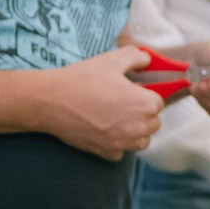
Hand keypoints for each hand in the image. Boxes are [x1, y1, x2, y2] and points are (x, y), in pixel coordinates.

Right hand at [36, 46, 162, 160]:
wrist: (50, 101)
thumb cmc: (82, 79)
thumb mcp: (111, 60)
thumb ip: (135, 56)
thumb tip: (147, 59)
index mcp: (145, 104)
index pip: (159, 102)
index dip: (145, 95)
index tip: (131, 91)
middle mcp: (139, 127)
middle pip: (153, 123)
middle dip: (143, 113)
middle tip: (122, 103)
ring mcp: (123, 142)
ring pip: (141, 140)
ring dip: (134, 131)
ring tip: (117, 118)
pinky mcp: (106, 152)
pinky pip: (121, 151)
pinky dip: (116, 144)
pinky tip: (104, 131)